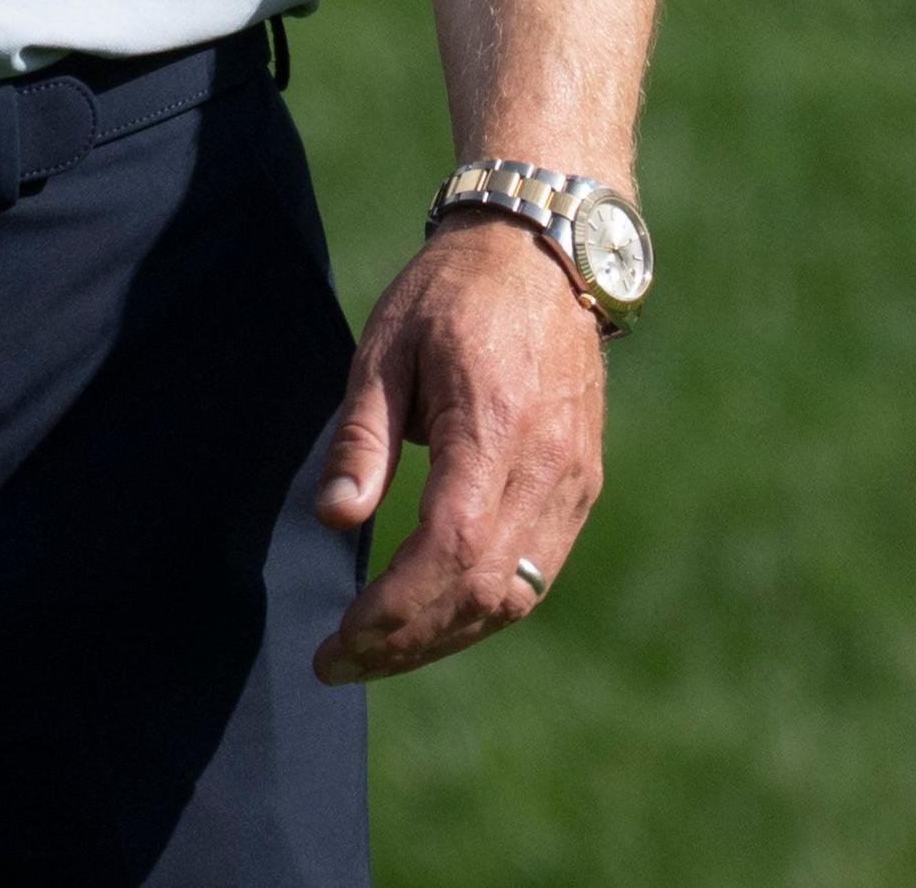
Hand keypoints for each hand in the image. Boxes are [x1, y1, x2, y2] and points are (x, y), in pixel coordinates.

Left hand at [312, 213, 606, 679]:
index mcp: (494, 428)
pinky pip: (536, 573)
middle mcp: (547, 469)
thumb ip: (363, 436)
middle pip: (483, 592)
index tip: (339, 639)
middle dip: (409, 641)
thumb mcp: (385, 346)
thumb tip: (334, 517)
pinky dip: (482, 608)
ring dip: (445, 635)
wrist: (540, 253)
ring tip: (377, 651)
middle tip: (340, 662)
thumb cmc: (449, 294)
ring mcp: (574, 484)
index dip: (395, 608)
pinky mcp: (581, 487)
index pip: (449, 550)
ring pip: (515, 595)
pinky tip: (432, 616)